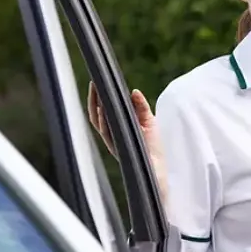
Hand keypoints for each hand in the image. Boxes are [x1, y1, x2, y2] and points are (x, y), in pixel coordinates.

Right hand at [86, 82, 168, 204]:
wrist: (157, 168)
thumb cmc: (153, 147)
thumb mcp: (149, 122)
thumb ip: (141, 107)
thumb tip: (134, 91)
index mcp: (116, 129)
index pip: (101, 111)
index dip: (97, 98)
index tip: (96, 83)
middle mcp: (111, 136)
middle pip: (96, 115)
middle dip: (93, 99)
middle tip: (95, 83)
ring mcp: (113, 142)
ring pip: (99, 123)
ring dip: (97, 107)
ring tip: (97, 92)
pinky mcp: (117, 147)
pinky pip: (106, 132)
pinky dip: (103, 120)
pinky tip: (103, 109)